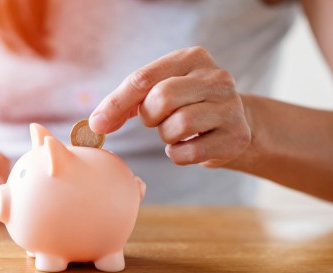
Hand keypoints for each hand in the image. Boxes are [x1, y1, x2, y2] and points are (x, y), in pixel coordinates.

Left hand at [89, 46, 250, 167]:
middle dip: (150, 116)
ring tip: (177, 131)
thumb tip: (96, 123)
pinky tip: (189, 145)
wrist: (236, 124)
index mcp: (193, 58)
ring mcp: (230, 107)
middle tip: (158, 120)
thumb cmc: (187, 105)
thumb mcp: (160, 91)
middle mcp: (217, 78)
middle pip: (161, 98)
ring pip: (177, 126)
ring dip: (166, 136)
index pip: (143, 78)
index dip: (116, 103)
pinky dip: (178, 155)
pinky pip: (188, 153)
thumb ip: (127, 102)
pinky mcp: (236, 137)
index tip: (97, 124)